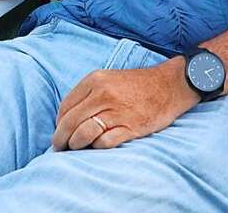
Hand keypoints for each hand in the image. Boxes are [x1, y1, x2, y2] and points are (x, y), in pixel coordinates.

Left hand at [51, 59, 198, 150]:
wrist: (169, 85)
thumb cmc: (135, 85)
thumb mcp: (107, 79)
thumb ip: (87, 94)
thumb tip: (66, 119)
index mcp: (94, 80)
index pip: (65, 107)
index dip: (59, 123)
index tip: (59, 131)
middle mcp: (102, 94)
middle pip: (70, 122)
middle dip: (61, 138)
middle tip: (59, 147)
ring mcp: (117, 111)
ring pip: (83, 134)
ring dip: (76, 145)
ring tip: (76, 148)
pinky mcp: (130, 127)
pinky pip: (104, 142)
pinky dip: (97, 147)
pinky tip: (97, 146)